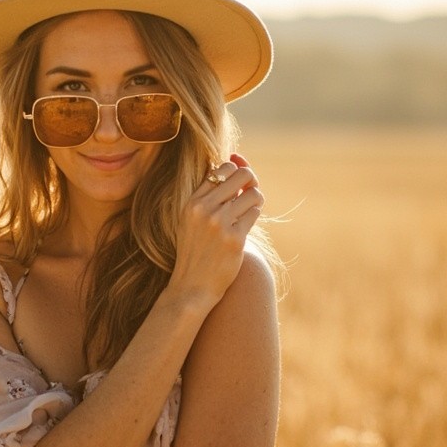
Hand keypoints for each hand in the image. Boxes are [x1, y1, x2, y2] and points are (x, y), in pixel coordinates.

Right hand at [168, 152, 263, 310]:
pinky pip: (255, 212)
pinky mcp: (234, 238)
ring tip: (247, 213)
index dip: (235, 174)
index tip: (235, 188)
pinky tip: (245, 227)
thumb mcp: (192, 219)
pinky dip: (254, 215)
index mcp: (191, 202)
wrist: (192, 286)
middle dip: (250, 182)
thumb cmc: (196, 251)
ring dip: (255, 200)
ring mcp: (219, 224)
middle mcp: (204, 209)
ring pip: (253, 193)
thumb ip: (210, 193)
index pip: (221, 169)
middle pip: (241, 174)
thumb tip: (236, 160)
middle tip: (247, 196)